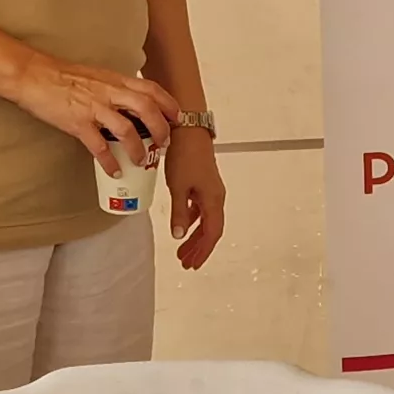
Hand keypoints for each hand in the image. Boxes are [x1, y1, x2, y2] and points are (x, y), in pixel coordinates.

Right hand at [5, 54, 182, 173]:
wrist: (33, 75)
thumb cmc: (61, 75)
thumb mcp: (95, 76)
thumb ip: (112, 87)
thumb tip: (127, 102)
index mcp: (114, 79)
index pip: (150, 89)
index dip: (168, 103)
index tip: (177, 117)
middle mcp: (109, 92)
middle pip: (147, 108)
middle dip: (161, 128)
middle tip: (164, 144)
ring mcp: (94, 107)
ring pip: (127, 129)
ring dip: (139, 148)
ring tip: (142, 161)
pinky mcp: (77, 123)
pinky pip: (99, 147)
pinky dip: (109, 161)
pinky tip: (114, 170)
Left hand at [165, 130, 228, 270]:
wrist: (188, 130)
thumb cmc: (186, 155)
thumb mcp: (179, 187)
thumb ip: (179, 212)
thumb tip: (178, 235)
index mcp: (213, 200)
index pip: (211, 233)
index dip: (203, 250)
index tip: (193, 263)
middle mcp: (215, 196)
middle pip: (210, 229)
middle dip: (198, 247)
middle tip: (187, 262)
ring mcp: (210, 189)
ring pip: (205, 220)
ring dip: (194, 236)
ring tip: (183, 249)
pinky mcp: (202, 183)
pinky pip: (200, 208)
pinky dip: (191, 220)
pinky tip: (182, 224)